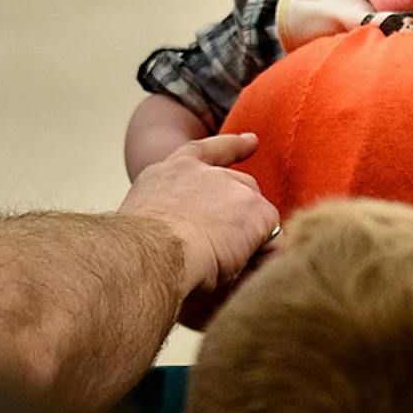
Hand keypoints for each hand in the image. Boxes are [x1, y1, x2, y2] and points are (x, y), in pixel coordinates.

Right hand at [119, 134, 278, 297]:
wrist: (151, 255)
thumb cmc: (141, 254)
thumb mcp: (146, 224)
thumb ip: (169, 219)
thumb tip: (188, 237)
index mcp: (169, 173)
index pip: (204, 151)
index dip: (231, 148)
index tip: (252, 141)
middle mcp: (204, 173)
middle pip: (242, 188)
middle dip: (245, 215)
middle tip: (229, 251)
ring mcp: (234, 187)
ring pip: (256, 218)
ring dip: (246, 244)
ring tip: (218, 268)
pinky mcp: (256, 209)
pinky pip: (272, 242)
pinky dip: (261, 261)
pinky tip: (239, 271)